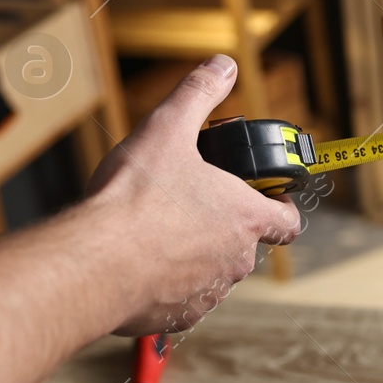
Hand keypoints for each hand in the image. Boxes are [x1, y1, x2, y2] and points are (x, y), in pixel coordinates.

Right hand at [84, 55, 301, 334]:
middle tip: (185, 206)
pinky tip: (137, 264)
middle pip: (243, 244)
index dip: (281, 208)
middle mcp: (236, 260)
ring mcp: (209, 293)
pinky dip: (165, 284)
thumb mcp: (167, 129)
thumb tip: (222, 65)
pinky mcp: (177, 316)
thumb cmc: (133, 202)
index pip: (287, 221)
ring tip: (154, 234)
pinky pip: (180, 299)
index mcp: (245, 218)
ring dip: (192, 256)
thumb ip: (198, 94)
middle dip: (220, 226)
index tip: (268, 199)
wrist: (94, 264)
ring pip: (210, 272)